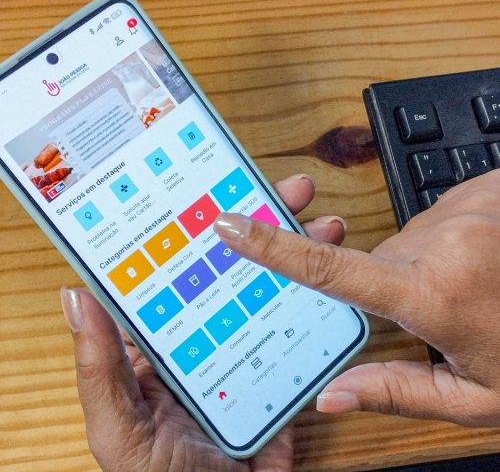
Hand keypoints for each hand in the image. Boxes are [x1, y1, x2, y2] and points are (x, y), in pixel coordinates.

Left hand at [61, 174, 346, 471]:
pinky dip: (322, 304)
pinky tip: (337, 279)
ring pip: (275, 290)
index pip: (183, 268)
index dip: (203, 228)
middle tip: (290, 193)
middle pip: (238, 269)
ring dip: (301, 256)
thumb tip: (77, 296)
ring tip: (323, 226)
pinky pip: (302, 331)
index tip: (226, 191)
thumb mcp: (118, 428)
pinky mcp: (281, 373)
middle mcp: (210, 333)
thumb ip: (100, 368)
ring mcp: (249, 349)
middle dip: (268, 226)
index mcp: (165, 337)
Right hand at [214, 170, 499, 426]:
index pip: (328, 268)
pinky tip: (484, 258)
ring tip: (473, 287)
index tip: (233, 225)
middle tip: (445, 314)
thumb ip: (395, 393)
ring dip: (428, 263)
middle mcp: (442, 239)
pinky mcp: (483, 188)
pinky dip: (451, 238)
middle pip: (381, 259)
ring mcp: (466, 206)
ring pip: (413, 238)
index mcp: (432, 294)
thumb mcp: (475, 397)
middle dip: (397, 286)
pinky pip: (441, 216)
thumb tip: (331, 396)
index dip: (272, 247)